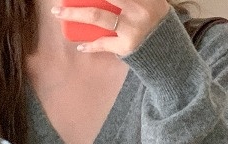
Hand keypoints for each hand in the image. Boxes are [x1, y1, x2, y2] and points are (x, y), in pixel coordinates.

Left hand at [52, 0, 171, 55]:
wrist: (168, 54)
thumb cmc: (154, 25)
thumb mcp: (150, 4)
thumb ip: (134, 0)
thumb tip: (105, 1)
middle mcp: (138, 8)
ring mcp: (131, 28)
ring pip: (97, 16)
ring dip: (74, 14)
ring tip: (58, 12)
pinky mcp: (126, 46)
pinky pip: (102, 44)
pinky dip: (90, 46)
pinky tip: (80, 46)